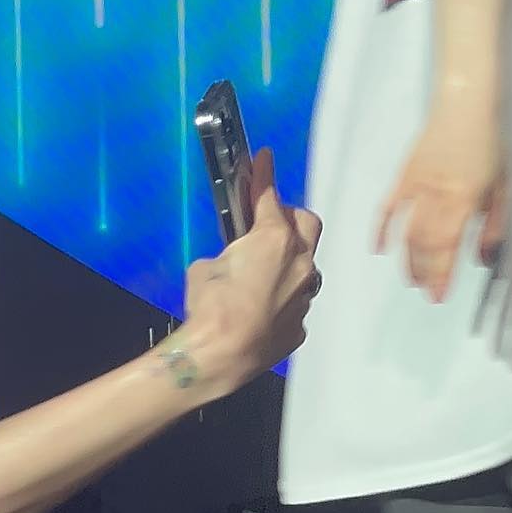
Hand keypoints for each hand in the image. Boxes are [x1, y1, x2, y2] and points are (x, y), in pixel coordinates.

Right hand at [181, 150, 321, 390]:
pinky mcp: (300, 325)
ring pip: (305, 266)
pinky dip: (281, 299)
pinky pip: (296, 302)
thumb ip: (226, 256)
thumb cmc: (211, 306)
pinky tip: (259, 308)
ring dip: (288, 262)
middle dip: (288, 217)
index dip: (263, 175)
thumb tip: (229, 263)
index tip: (263, 159)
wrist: (221, 353)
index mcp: (273, 239)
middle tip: (266, 222)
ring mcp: (304, 295)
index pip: (269, 197)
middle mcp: (299, 263)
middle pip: (306, 223)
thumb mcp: (205, 267)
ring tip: (260, 273)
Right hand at [376, 105, 505, 302]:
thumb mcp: (503, 188)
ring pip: (406, 233)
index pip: (448, 249)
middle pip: (423, 245)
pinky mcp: (404, 177)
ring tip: (411, 278)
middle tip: (426, 291)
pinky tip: (379, 248)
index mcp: (464, 200)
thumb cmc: (487, 142)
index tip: (438, 295)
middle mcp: (437, 197)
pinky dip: (380, 230)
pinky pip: (387, 208)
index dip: (441, 276)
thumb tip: (484, 256)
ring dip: (407, 259)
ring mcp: (416, 187)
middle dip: (424, 273)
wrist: (465, 106)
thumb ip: (494, 226)